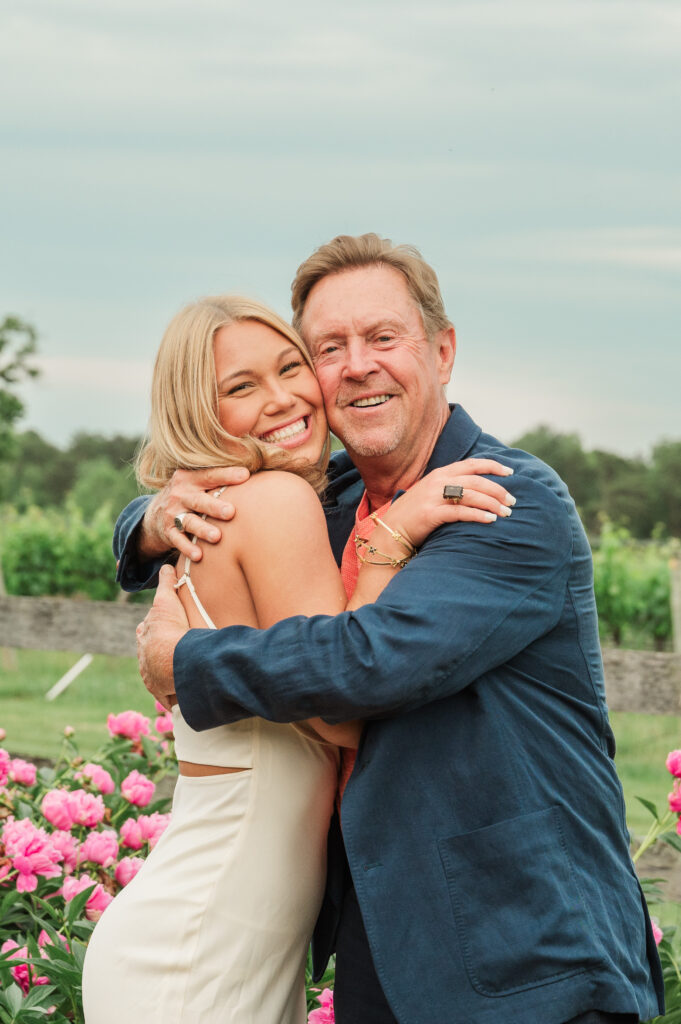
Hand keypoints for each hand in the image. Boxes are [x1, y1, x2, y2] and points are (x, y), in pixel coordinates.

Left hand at [136, 565, 190, 708]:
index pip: (146, 631)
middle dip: (159, 655)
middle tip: (174, 652)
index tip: (165, 628)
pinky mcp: (164, 696)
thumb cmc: (169, 630)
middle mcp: (144, 662)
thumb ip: (166, 584)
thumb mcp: (166, 601)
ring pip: (159, 678)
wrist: (174, 660)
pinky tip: (182, 703)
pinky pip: (169, 700)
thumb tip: (165, 566)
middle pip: (150, 656)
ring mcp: (153, 680)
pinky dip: (175, 701)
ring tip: (180, 678)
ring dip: (167, 678)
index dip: (155, 628)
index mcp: (144, 639)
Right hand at [139, 466, 250, 562]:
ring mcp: (173, 513)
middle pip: (199, 500)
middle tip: (230, 512)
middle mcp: (181, 494)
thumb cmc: (191, 494)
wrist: (157, 511)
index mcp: (191, 478)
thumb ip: (219, 478)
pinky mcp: (169, 531)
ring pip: (189, 521)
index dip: (227, 475)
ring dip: (203, 529)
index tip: (245, 476)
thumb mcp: (198, 482)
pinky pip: (178, 540)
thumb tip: (253, 473)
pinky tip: (199, 555)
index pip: (210, 475)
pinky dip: (187, 548)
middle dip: (214, 507)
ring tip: (217, 537)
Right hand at [382, 458, 515, 549]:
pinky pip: (460, 512)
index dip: (493, 466)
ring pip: (471, 495)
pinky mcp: (430, 514)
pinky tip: (491, 520)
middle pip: (476, 480)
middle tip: (513, 501)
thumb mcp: (431, 493)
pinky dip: (478, 515)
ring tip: (507, 513)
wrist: (391, 531)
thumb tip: (477, 489)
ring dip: (492, 503)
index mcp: (440, 474)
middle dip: (498, 490)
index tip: (510, 472)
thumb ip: (450, 487)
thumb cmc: (415, 515)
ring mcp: (432, 497)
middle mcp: (437, 482)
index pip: (472, 464)